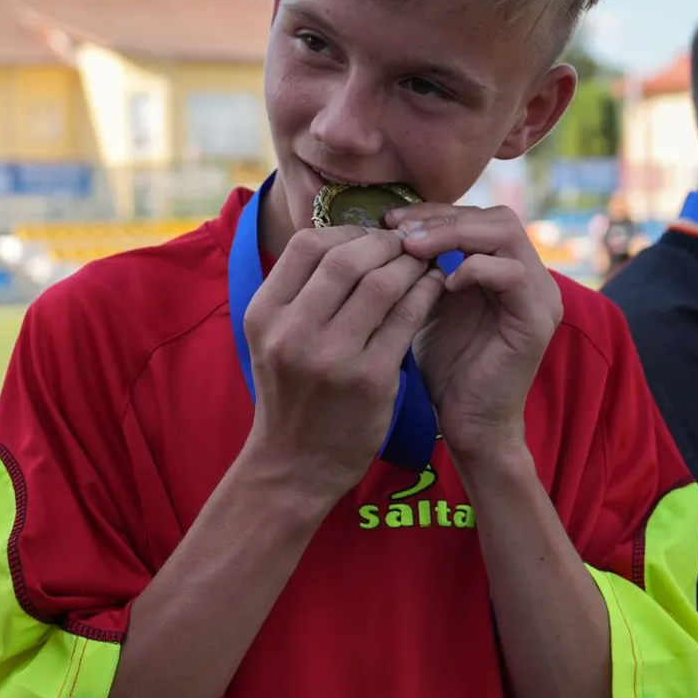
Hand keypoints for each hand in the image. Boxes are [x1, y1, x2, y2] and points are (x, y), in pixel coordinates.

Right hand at [241, 225, 446, 493]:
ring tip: (423, 263)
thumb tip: (344, 237)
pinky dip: (425, 294)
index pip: (307, 245)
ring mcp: (331, 357)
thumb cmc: (291, 395)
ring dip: (409, 265)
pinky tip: (433, 289)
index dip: (346, 231)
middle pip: (346, 258)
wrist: (295, 465)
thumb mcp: (273, 339)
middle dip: (383, 244)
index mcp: (264, 314)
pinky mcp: (370, 380)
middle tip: (406, 245)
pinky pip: (406, 318)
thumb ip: (299, 292)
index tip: (370, 238)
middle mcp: (292, 333)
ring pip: (382, 283)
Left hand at [384, 204, 560, 461]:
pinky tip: (441, 283)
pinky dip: (474, 269)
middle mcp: (529, 276)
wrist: (466, 425)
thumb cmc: (442, 368)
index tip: (389, 220)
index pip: (476, 216)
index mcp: (505, 268)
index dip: (433, 213)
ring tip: (413, 249)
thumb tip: (384, 226)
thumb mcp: (426, 305)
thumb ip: (421, 267)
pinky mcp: (538, 320)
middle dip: (442, 219)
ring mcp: (540, 296)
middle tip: (399, 231)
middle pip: (494, 216)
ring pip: (505, 234)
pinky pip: (512, 275)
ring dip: (454, 236)